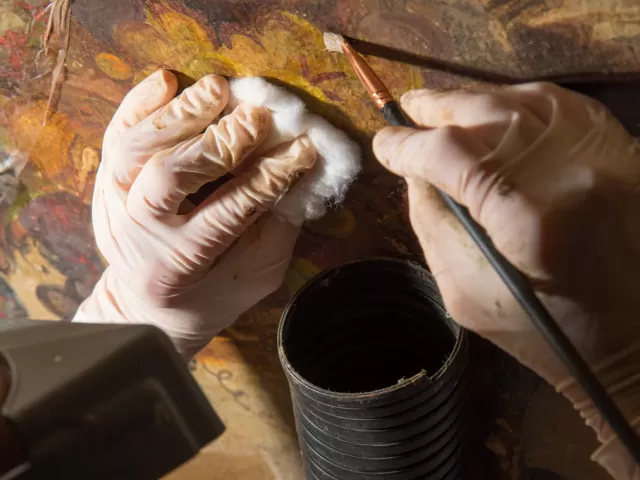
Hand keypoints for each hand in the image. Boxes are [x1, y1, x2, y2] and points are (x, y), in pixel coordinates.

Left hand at [74, 70, 315, 358]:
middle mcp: (138, 233)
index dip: (268, 179)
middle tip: (257, 117)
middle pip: (169, 178)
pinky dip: (140, 104)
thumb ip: (275, 225)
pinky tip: (170, 81)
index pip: (229, 213)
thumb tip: (301, 169)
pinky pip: (115, 135)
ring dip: (180, 115)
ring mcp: (114, 204)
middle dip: (217, 144)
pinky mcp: (106, 182)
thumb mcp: (256, 273)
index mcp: (180, 264)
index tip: (302, 150)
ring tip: (218, 89)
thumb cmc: (213, 292)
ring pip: (134, 150)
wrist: (149, 304)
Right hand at [373, 83, 639, 474]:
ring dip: (474, 100)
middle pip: (487, 112)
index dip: (408, 144)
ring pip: (523, 99)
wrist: (637, 336)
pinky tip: (495, 108)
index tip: (383, 145)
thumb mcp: (464, 294)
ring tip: (442, 106)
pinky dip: (519, 100)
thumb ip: (431, 225)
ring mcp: (603, 155)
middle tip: (407, 109)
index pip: (450, 153)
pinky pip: (562, 103)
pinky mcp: (622, 151)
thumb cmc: (546, 333)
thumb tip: (415, 172)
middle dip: (436, 107)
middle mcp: (569, 171)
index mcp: (527, 217)